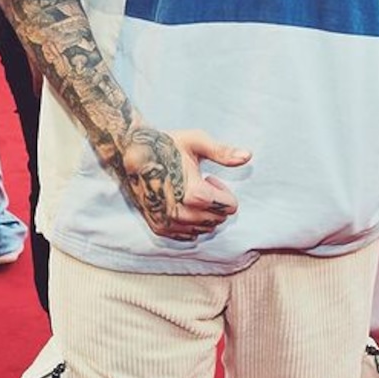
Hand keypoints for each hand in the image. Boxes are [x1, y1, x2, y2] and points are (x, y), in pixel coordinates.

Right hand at [121, 127, 250, 240]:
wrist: (131, 154)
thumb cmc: (166, 145)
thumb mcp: (196, 142)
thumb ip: (223, 152)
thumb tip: (247, 156)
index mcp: (194, 195)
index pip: (230, 208)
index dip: (222, 190)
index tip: (208, 178)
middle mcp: (181, 215)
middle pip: (218, 220)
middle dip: (214, 203)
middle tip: (197, 183)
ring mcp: (169, 224)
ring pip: (204, 229)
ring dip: (202, 213)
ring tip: (186, 191)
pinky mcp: (159, 228)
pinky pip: (188, 235)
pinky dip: (189, 222)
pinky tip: (178, 202)